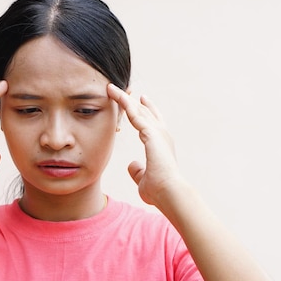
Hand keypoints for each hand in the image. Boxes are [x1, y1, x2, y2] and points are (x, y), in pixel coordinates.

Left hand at [107, 84, 183, 205]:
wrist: (169, 192)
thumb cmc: (159, 190)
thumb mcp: (144, 179)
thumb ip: (138, 171)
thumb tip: (131, 165)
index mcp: (161, 144)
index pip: (151, 122)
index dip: (145, 110)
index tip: (140, 100)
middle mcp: (161, 134)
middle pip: (145, 111)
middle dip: (133, 100)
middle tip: (123, 88)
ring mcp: (158, 132)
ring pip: (137, 109)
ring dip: (124, 98)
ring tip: (111, 87)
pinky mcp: (151, 133)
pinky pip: (134, 113)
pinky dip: (124, 103)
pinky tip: (115, 95)